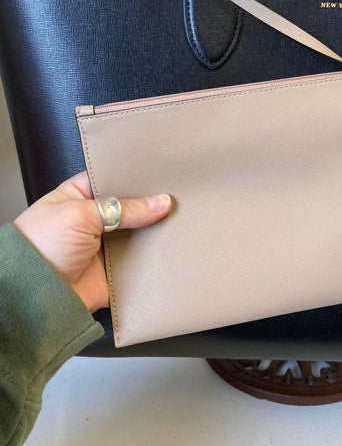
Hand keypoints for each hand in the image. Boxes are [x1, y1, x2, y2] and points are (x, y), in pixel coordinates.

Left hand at [13, 171, 171, 312]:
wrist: (36, 296)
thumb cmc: (40, 248)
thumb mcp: (80, 214)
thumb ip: (123, 207)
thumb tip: (159, 202)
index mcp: (81, 196)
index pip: (115, 178)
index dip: (136, 177)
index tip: (161, 175)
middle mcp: (97, 218)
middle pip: (133, 206)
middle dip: (151, 204)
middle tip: (171, 199)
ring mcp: (109, 243)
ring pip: (142, 232)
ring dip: (155, 229)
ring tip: (174, 221)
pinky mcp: (118, 267)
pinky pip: (144, 258)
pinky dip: (155, 254)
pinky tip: (167, 244)